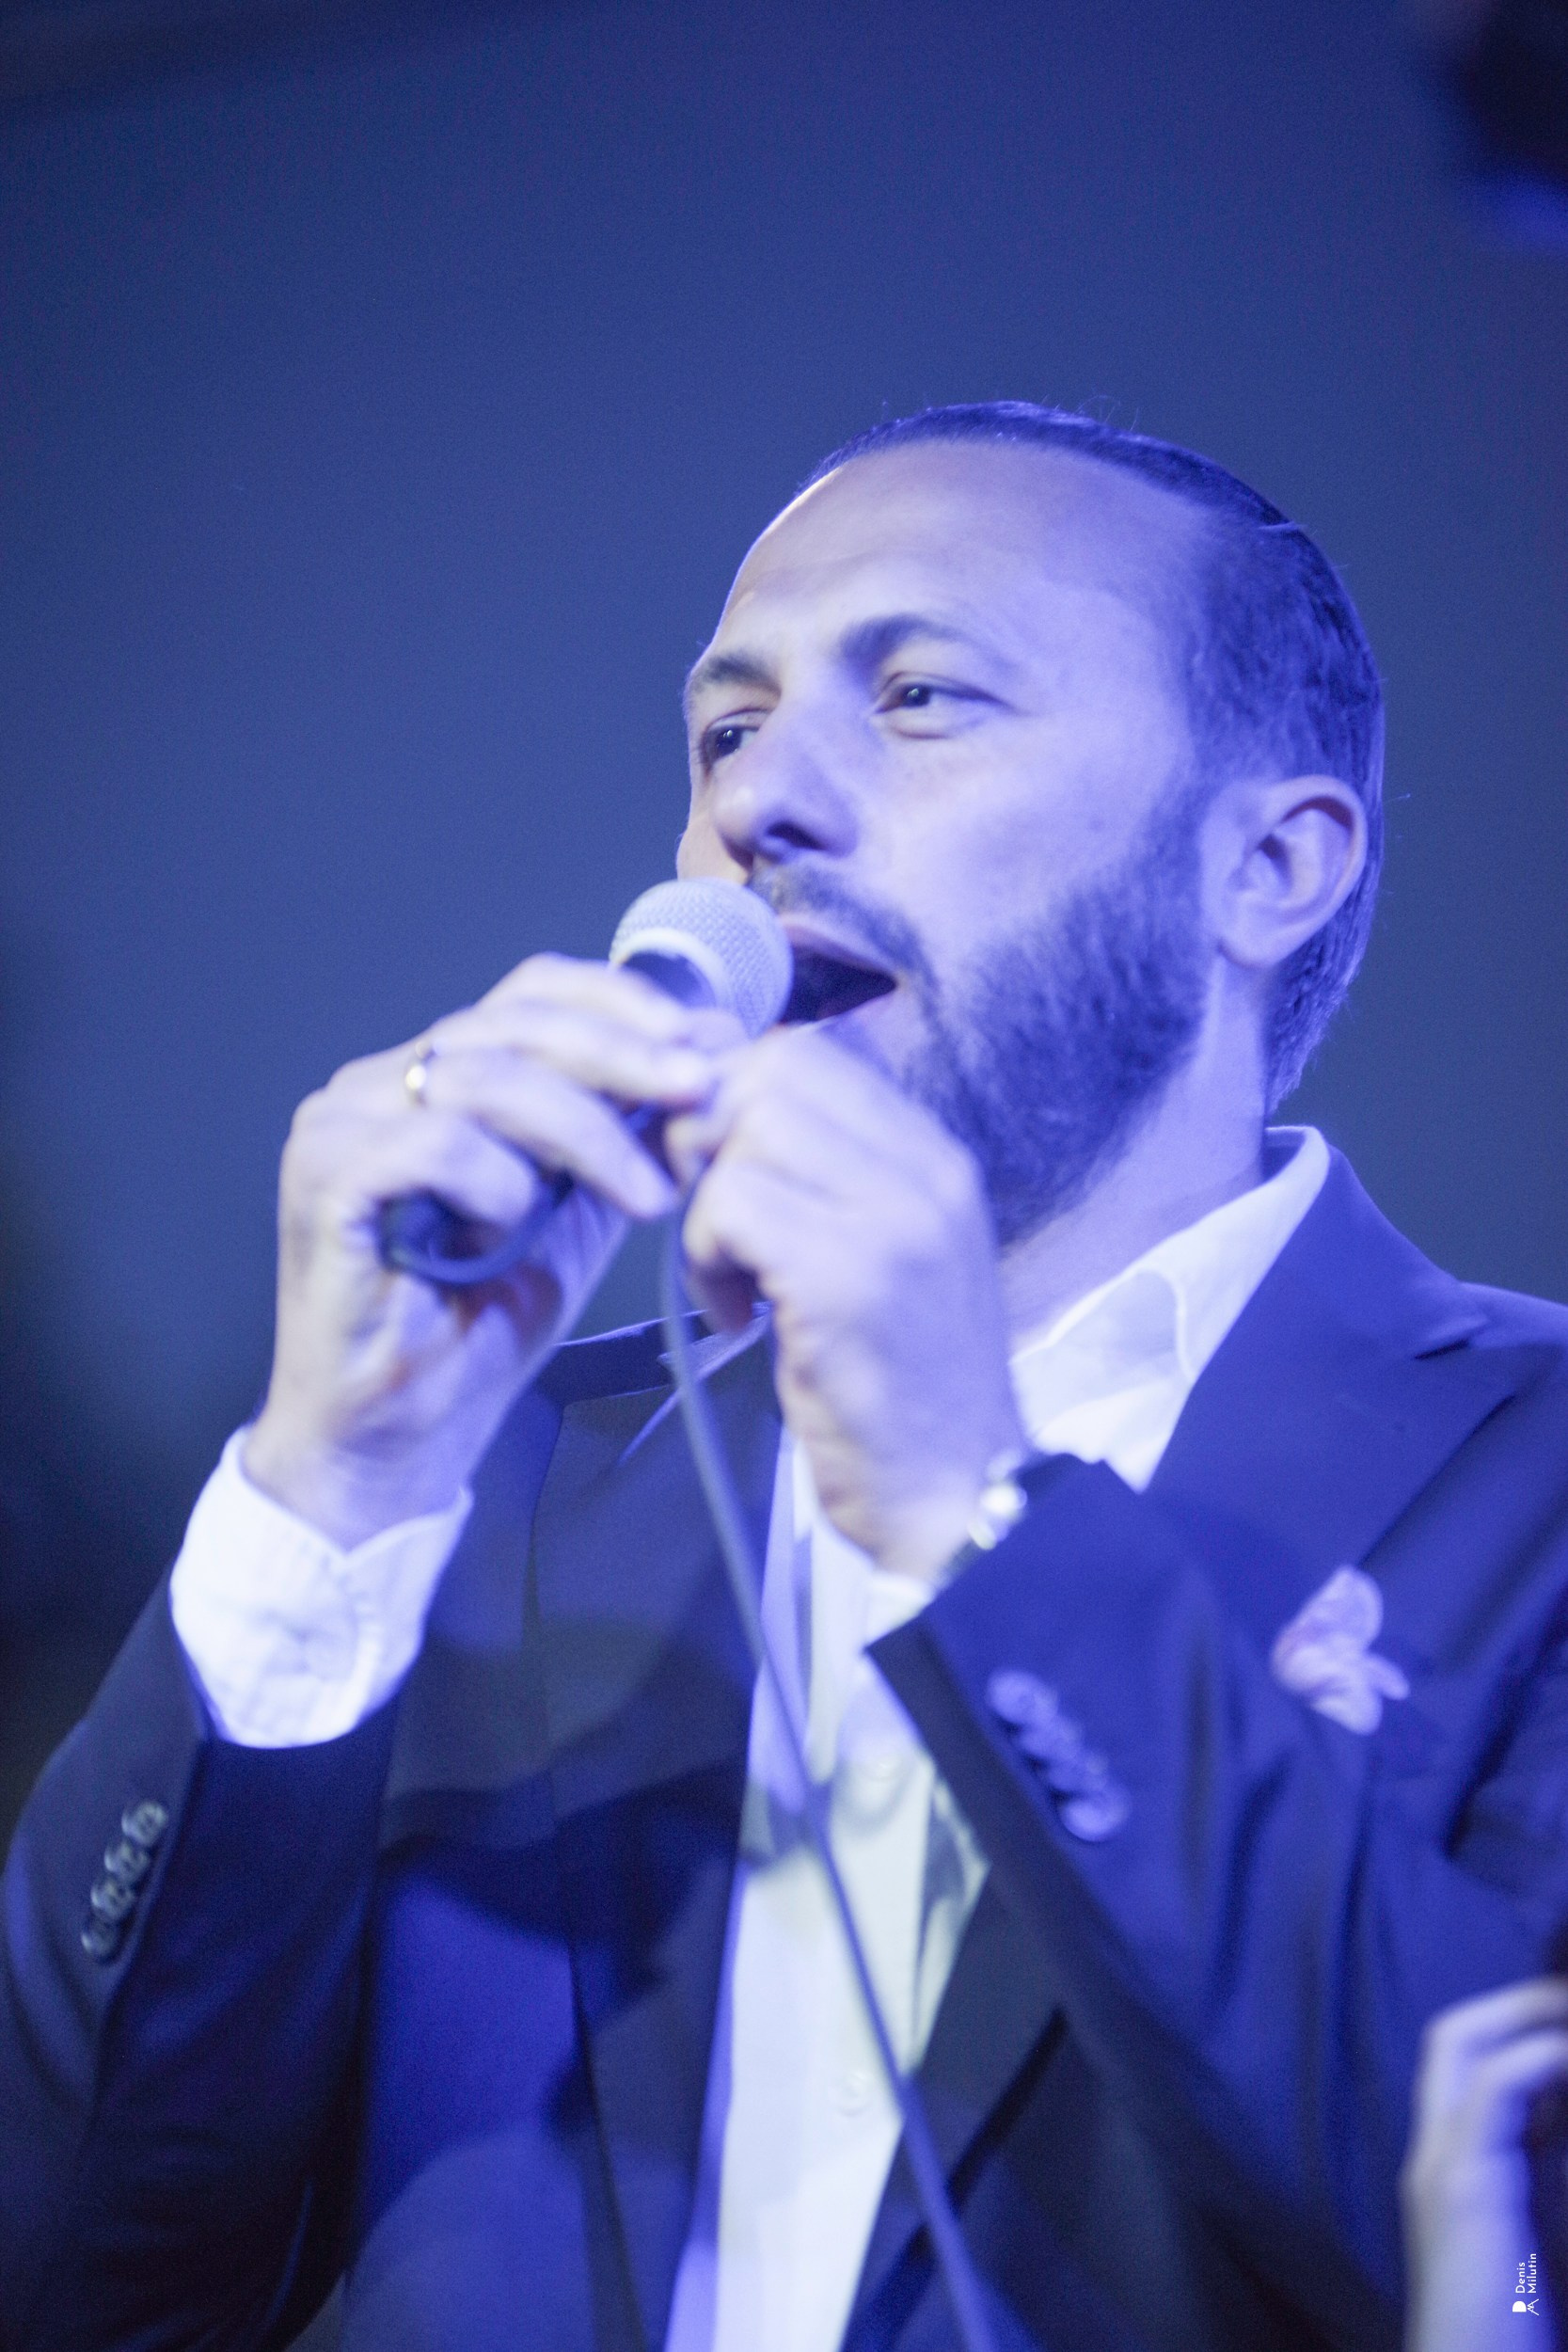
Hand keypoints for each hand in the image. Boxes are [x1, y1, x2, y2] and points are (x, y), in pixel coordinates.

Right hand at [246, 955, 736, 1546]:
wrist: (396, 1440)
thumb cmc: (477, 1330)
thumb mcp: (574, 1216)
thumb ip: (618, 1139)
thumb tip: (704, 1064)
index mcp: (431, 1075)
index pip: (530, 992)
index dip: (623, 1002)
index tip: (707, 1042)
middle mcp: (376, 1083)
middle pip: (513, 1023)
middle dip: (624, 1053)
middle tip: (702, 1092)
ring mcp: (340, 1125)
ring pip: (484, 1078)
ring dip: (587, 1131)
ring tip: (650, 1196)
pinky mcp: (325, 1180)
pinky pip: (436, 1146)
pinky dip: (498, 1183)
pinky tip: (518, 1230)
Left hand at [665, 1026, 1023, 1582]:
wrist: (955, 1500)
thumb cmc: (900, 1390)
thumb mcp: (878, 1258)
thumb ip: (821, 1179)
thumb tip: (714, 1097)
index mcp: (936, 1159)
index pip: (805, 1052)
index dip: (729, 1093)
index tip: (709, 1166)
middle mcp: (925, 1172)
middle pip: (768, 1073)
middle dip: (706, 1137)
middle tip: (710, 1222)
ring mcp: (893, 1221)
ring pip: (743, 1133)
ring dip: (704, 1206)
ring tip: (731, 1279)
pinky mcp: (847, 1279)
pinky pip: (730, 1207)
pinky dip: (706, 1258)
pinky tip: (738, 1317)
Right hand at [1400, 1977, 1567, 2351]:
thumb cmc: (1512, 2337)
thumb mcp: (1537, 2243)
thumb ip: (1544, 2181)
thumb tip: (1567, 2126)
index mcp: (1454, 2171)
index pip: (1465, 2065)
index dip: (1519, 2033)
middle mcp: (1434, 2156)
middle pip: (1451, 2037)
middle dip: (1519, 2004)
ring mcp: (1441, 2166)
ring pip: (1462, 2045)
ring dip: (1533, 2017)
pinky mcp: (1464, 2186)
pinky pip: (1496, 2088)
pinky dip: (1541, 2058)